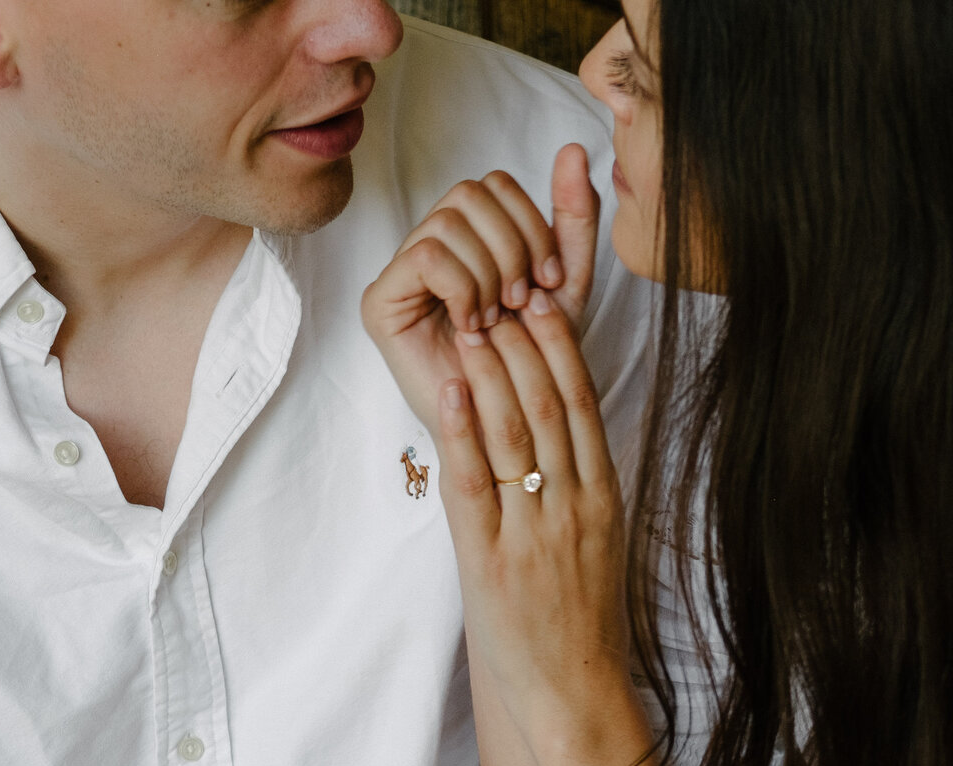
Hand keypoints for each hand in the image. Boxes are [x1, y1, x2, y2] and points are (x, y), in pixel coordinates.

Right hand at [362, 145, 601, 433]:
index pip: (494, 184)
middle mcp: (429, 246)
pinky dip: (463, 287)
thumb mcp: (565, 285)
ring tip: (496, 319)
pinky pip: (427, 256)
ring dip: (489, 271)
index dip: (530, 223)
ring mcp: (400, 273)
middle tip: (520, 300)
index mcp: (468, 239)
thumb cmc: (532, 364)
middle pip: (469, 192)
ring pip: (447, 222)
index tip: (546, 281)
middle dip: (511, 245)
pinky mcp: (379, 302)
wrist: (508, 429)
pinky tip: (472, 326)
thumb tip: (573, 148)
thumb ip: (573, 220)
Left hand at [432, 283, 634, 750]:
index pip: (584, 403)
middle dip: (522, 340)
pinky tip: (451, 390)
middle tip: (497, 287)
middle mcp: (574, 506)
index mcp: (604, 498)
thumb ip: (583, 489)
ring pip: (515, 431)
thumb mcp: (601, 544)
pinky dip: (463, 429)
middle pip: (550, 404)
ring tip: (467, 319)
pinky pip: (477, 482)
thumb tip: (564, 436)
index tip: (541, 299)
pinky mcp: (494, 562)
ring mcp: (535, 532)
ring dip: (490, 369)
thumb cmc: (584, 623)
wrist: (577, 694)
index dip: (561, 345)